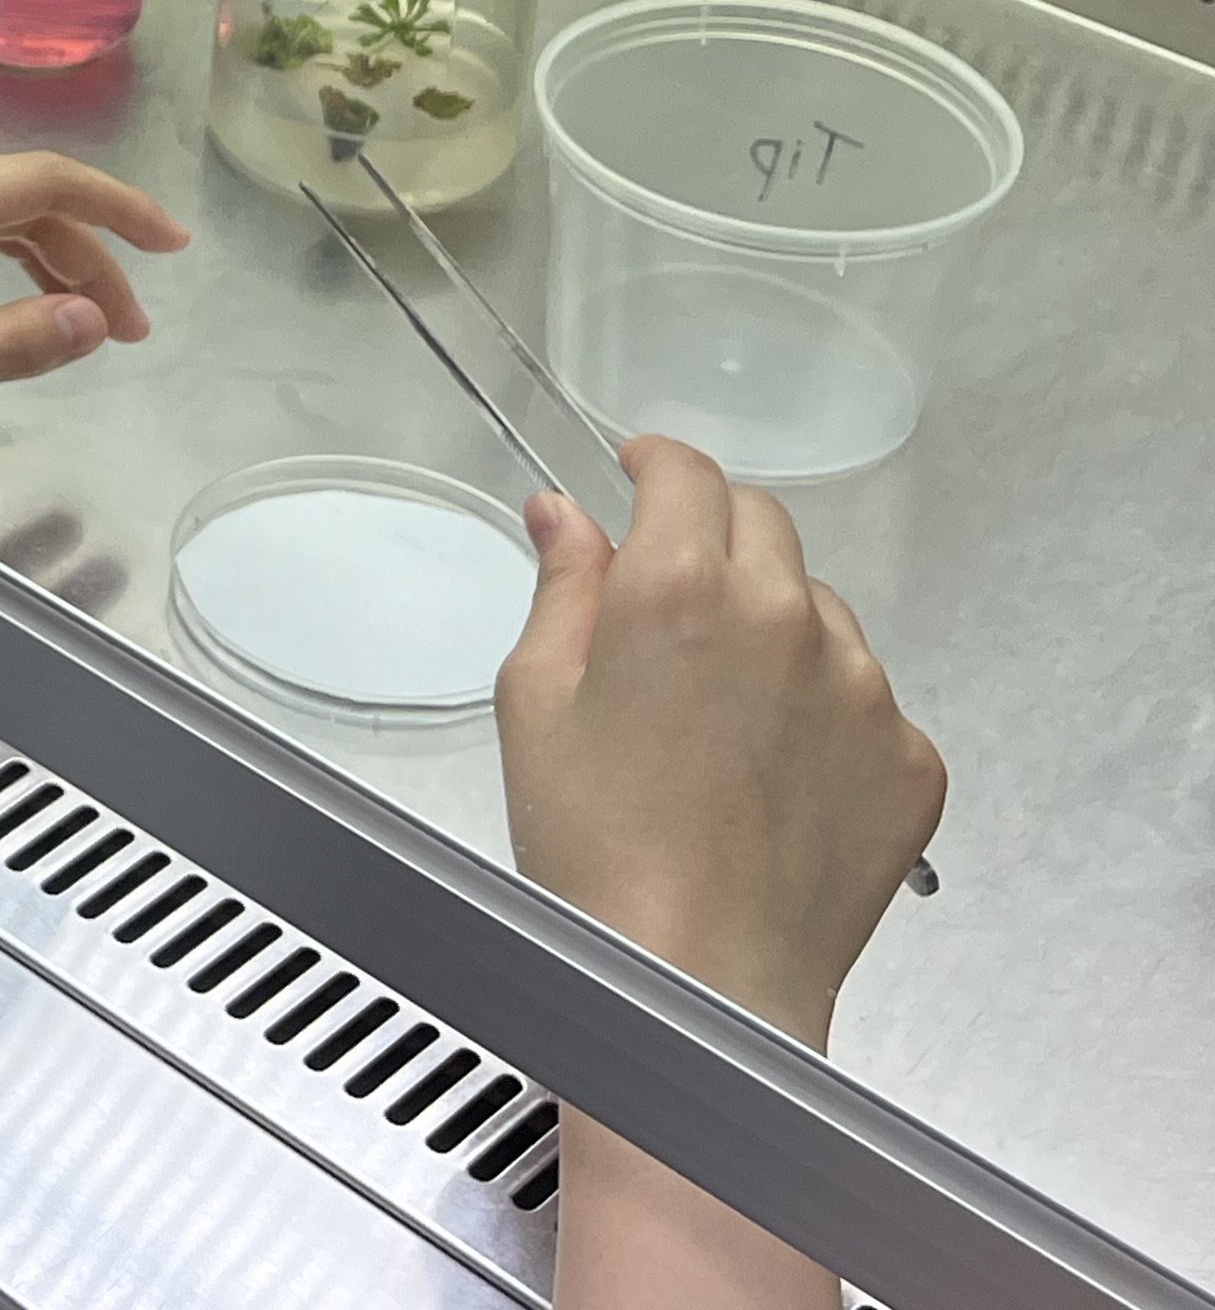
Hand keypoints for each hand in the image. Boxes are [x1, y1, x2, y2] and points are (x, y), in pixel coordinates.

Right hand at [498, 437, 943, 1050]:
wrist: (698, 983)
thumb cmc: (597, 849)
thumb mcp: (535, 699)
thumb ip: (562, 588)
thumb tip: (564, 516)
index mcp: (681, 588)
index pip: (688, 474)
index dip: (656, 463)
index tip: (640, 471)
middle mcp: (788, 619)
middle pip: (763, 525)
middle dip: (713, 535)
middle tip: (670, 597)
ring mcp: (864, 689)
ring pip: (819, 610)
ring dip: (774, 624)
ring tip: (719, 712)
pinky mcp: (910, 758)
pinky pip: (867, 699)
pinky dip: (823, 711)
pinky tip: (769, 772)